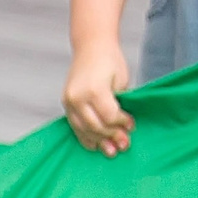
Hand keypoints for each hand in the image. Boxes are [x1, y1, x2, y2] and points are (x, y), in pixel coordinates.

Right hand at [63, 40, 134, 155]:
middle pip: (96, 125)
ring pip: (84, 129)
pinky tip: (95, 145)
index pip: (109, 116)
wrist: (91, 46)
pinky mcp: (66, 103)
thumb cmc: (110, 61)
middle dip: (112, 136)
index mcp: (94, 89)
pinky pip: (75, 126)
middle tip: (125, 143)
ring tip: (112, 151)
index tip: (132, 126)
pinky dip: (85, 137)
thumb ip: (119, 103)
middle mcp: (78, 96)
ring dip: (99, 141)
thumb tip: (122, 127)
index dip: (121, 124)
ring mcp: (69, 101)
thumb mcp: (121, 80)